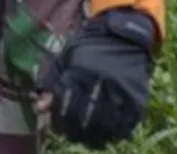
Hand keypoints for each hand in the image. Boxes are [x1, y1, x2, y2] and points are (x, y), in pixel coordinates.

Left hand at [43, 8, 155, 148]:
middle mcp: (100, 81)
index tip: (57, 128)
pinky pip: (128, 122)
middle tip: (71, 136)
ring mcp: (120, 89)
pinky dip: (117, 133)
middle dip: (75, 132)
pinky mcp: (137, 95)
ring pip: (106, 124)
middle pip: (85, 118)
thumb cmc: (89, 47)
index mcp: (80, 71)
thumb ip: (52, 83)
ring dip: (96, 137)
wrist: (123, 35)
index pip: (66, 105)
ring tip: (89, 141)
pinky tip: (109, 136)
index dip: (60, 121)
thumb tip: (38, 108)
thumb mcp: (66, 59)